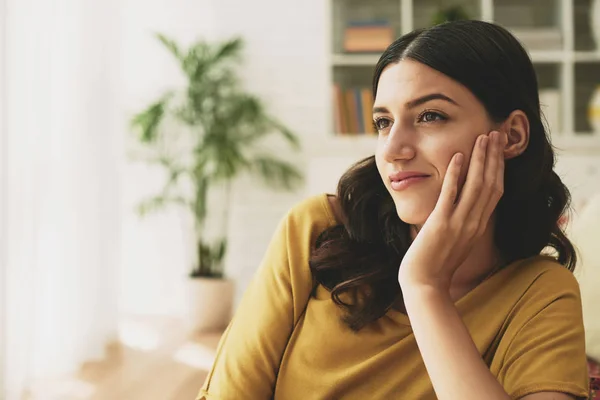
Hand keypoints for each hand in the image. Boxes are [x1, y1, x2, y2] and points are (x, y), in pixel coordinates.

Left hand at [398, 130, 506, 291]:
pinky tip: (457, 157)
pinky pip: (450, 196)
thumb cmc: (437, 264)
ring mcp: (458, 224)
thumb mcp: (457, 240)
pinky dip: (455, 175)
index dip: (498, 168)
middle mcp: (474, 223)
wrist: (425, 284)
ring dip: (479, 159)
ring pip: (476, 186)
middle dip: (494, 157)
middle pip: (490, 183)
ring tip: (482, 138)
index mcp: (478, 226)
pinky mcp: (440, 225)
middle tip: (496, 133)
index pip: (495, 191)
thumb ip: (463, 222)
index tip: (499, 148)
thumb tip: (463, 206)